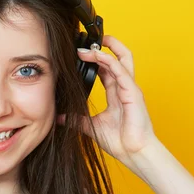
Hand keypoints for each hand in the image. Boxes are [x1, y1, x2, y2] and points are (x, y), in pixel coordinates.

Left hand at [58, 35, 157, 164]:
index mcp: (116, 94)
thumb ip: (76, 119)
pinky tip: (95, 55)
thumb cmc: (120, 141)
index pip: (107, 69)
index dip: (95, 59)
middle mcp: (124, 87)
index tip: (79, 53)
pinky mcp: (133, 92)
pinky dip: (108, 60)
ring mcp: (130, 88)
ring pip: (120, 59)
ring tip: (87, 45)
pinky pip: (120, 70)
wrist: (133, 153)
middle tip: (87, 40)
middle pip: (119, 58)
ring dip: (104, 50)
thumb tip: (59, 118)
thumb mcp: (91, 126)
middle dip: (105, 46)